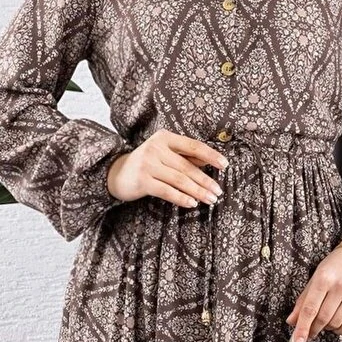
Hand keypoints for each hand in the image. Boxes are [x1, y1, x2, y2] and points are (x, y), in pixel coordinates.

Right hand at [105, 129, 228, 207]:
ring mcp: (148, 165)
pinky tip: (192, 203)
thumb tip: (210, 162)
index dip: (211, 155)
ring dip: (197, 191)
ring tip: (210, 199)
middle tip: (218, 191)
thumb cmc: (147, 163)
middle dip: (206, 180)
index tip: (225, 165)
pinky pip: (167, 191)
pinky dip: (181, 198)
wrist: (116, 173)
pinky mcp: (142, 181)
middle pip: (187, 166)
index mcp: (164, 138)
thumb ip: (185, 156)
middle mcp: (156, 148)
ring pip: (179, 180)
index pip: (193, 145)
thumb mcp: (164, 154)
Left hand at [285, 231, 341, 341]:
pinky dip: (340, 329)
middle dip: (313, 329)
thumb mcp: (316, 276)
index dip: (302, 328)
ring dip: (326, 328)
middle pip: (322, 319)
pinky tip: (337, 321)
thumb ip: (303, 300)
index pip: (310, 308)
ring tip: (325, 319)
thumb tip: (292, 321)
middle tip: (309, 332)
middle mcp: (340, 287)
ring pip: (335, 324)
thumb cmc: (336, 264)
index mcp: (324, 278)